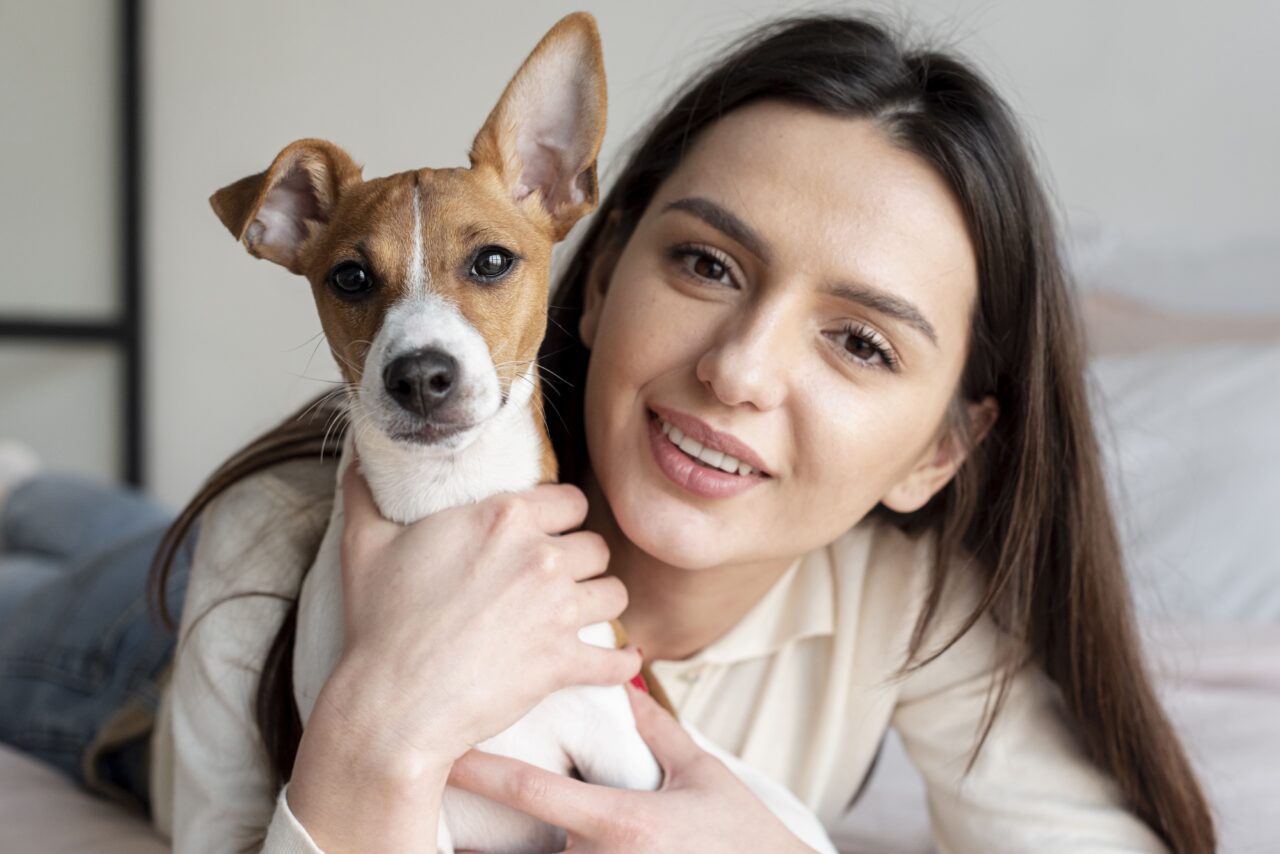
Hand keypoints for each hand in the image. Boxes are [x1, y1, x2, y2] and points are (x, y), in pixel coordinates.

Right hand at [312, 449, 641, 779]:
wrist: (392, 703)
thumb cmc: (378, 622)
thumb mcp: (364, 544)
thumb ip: (366, 490)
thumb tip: (360, 452)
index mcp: (504, 518)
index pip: (570, 499)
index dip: (561, 516)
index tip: (549, 532)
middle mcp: (541, 556)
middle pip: (596, 545)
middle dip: (581, 560)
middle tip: (561, 576)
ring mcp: (557, 610)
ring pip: (614, 593)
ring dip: (600, 603)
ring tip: (583, 612)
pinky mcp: (563, 661)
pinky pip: (617, 659)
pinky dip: (620, 664)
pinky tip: (617, 663)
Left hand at [447, 683, 817, 852]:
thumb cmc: (744, 837)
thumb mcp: (704, 775)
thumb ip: (657, 731)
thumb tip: (624, 680)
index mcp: (623, 822)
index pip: (533, 790)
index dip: (482, 770)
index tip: (444, 749)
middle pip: (520, 850)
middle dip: (482, 838)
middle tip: (444, 806)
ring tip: (465, 842)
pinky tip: (519, 851)